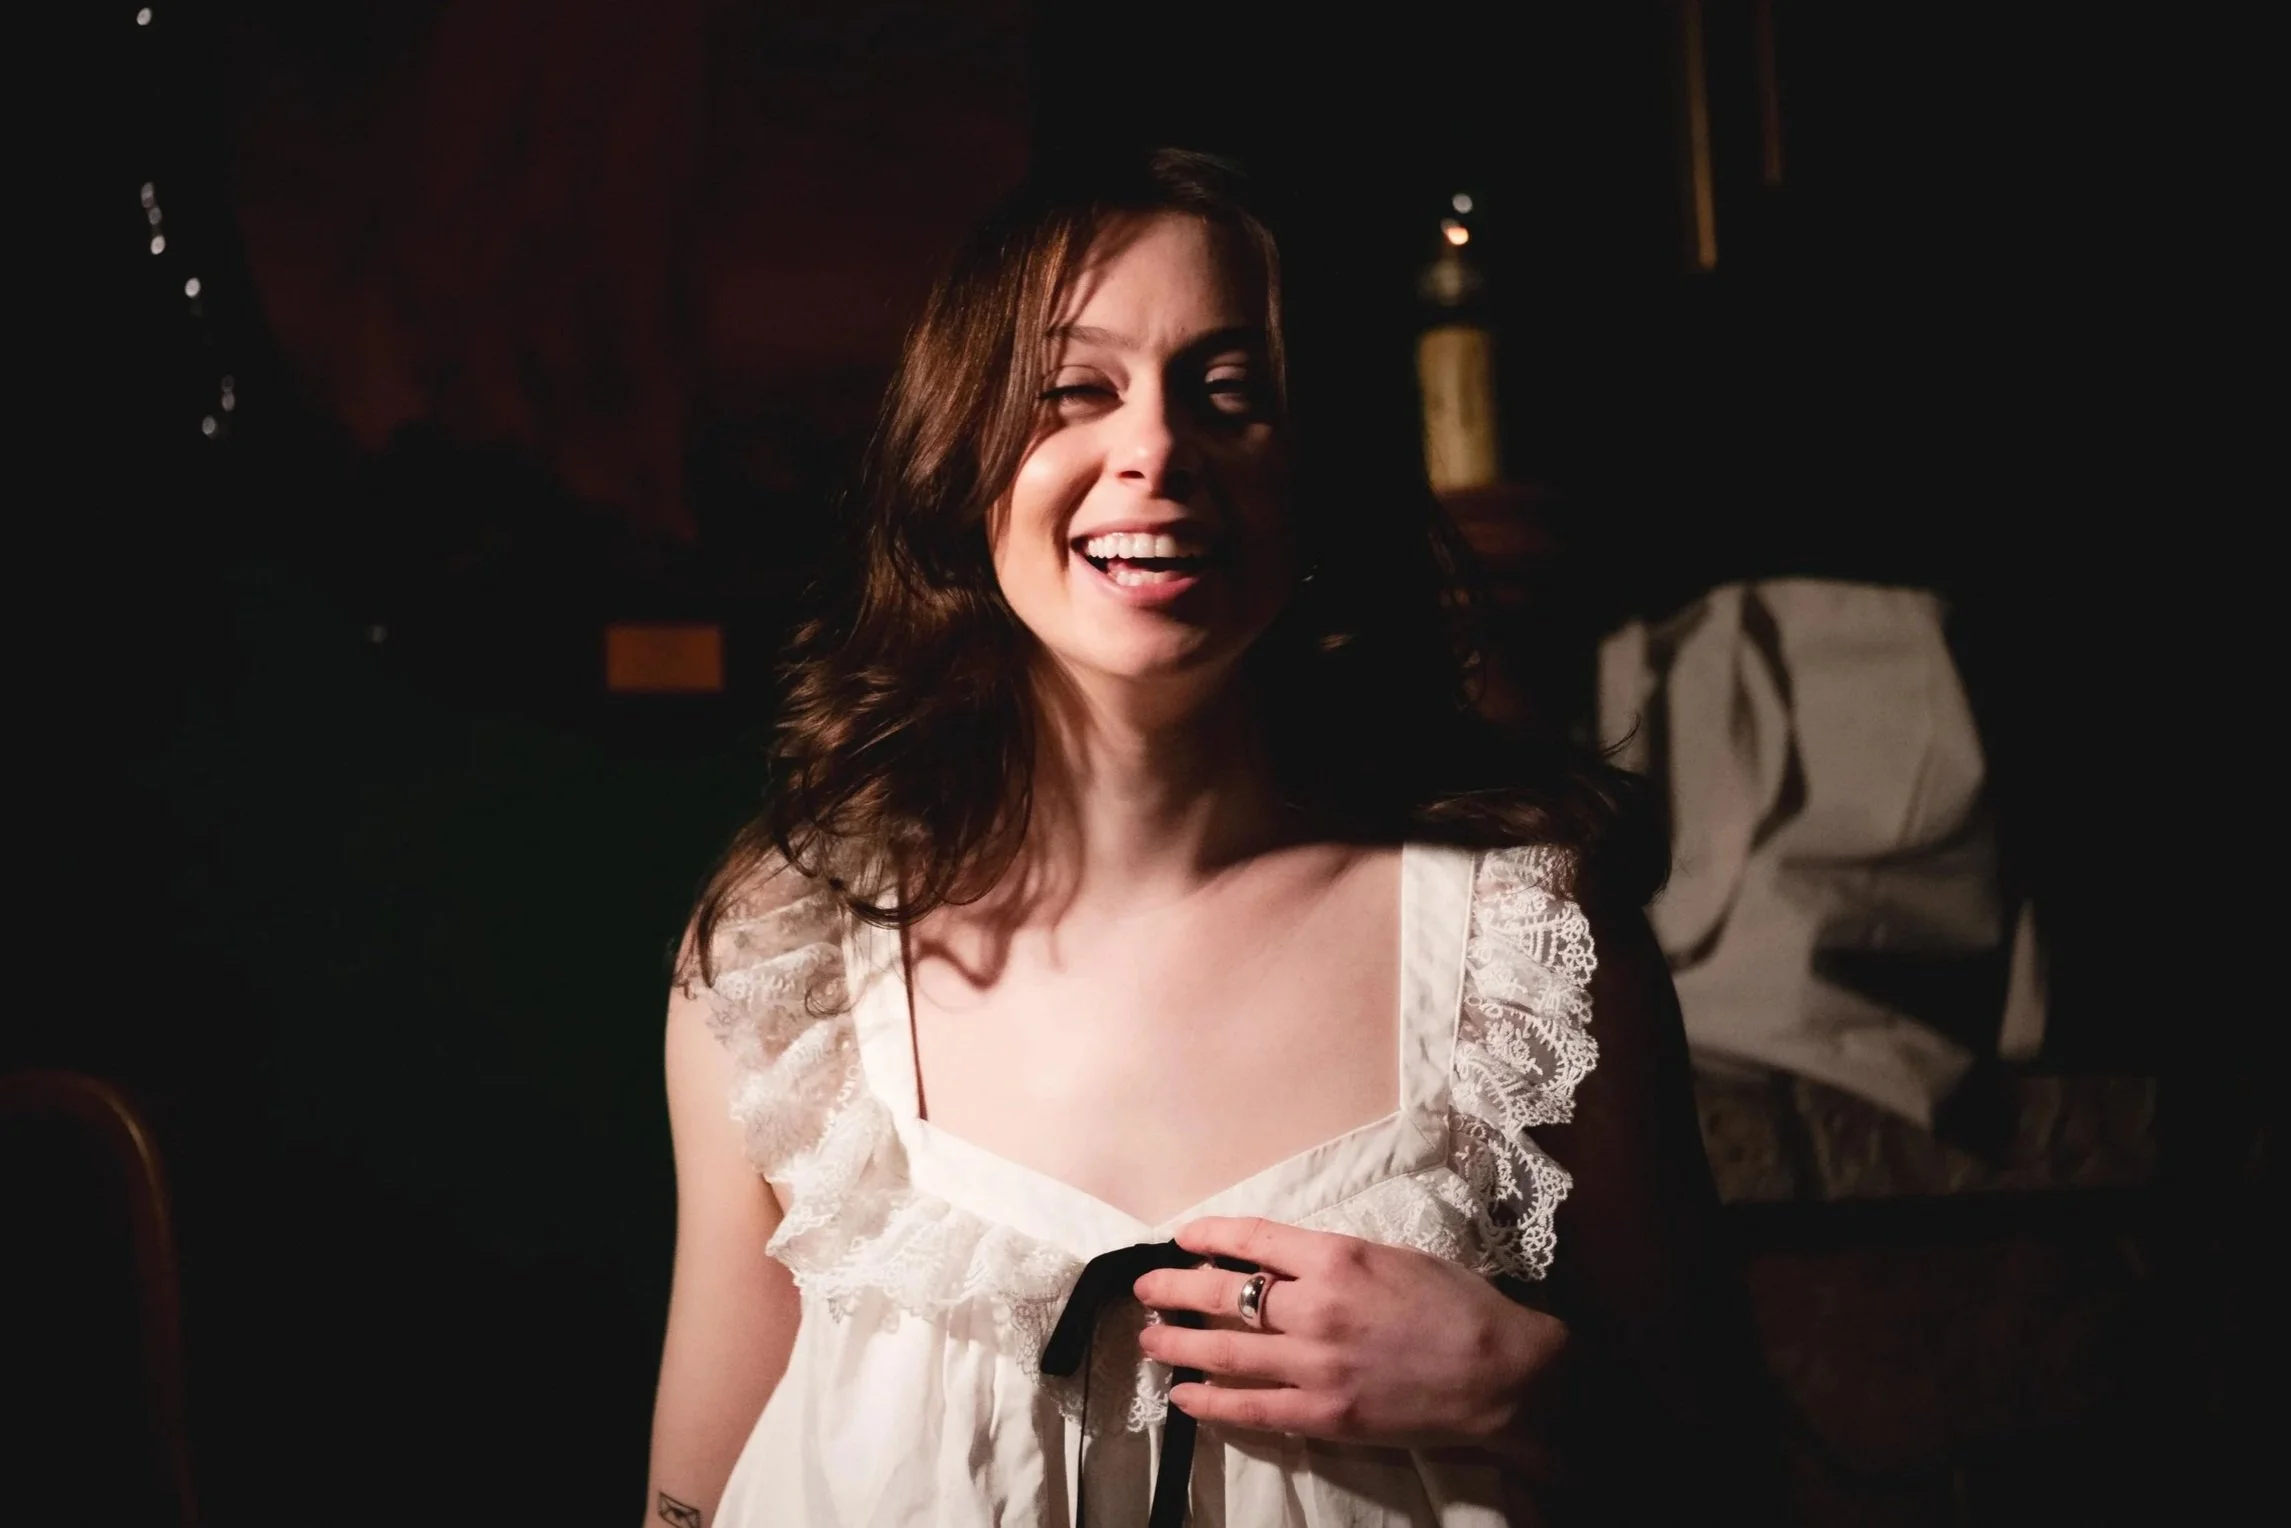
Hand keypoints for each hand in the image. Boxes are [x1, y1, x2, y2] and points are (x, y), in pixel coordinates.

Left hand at [1131, 1216, 1566, 1470]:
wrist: (1502, 1373)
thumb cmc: (1456, 1305)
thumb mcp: (1393, 1256)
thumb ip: (1331, 1259)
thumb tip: (1276, 1263)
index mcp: (1336, 1256)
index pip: (1252, 1239)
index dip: (1208, 1235)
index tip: (1182, 1237)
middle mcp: (1315, 1307)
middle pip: (1223, 1294)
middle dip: (1174, 1289)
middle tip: (1145, 1288)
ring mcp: (1314, 1365)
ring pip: (1223, 1352)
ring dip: (1178, 1344)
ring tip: (1148, 1340)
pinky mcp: (1323, 1414)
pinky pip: (1250, 1408)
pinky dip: (1210, 1403)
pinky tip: (1184, 1396)